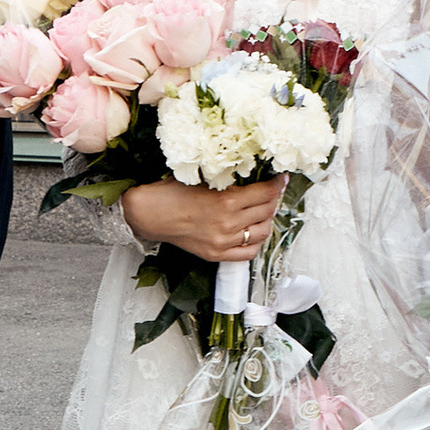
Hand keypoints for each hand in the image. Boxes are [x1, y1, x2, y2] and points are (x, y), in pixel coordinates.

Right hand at [121, 175, 285, 267]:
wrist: (150, 214)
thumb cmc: (172, 192)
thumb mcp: (204, 178)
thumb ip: (230, 179)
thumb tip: (253, 175)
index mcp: (227, 200)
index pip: (266, 193)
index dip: (276, 184)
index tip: (279, 179)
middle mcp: (228, 223)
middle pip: (267, 211)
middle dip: (273, 200)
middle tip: (272, 192)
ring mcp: (223, 242)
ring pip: (262, 232)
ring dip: (267, 220)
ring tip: (263, 211)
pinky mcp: (216, 254)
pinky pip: (248, 252)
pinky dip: (256, 242)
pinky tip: (253, 231)